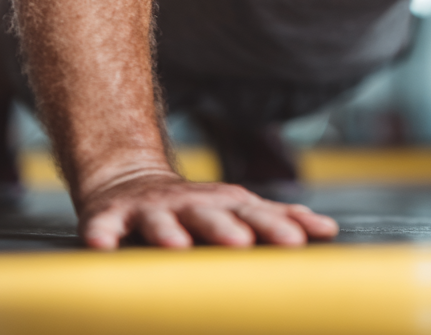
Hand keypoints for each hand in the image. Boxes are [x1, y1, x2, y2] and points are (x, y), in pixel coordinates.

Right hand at [78, 170, 338, 248]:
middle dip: (230, 228)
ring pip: (163, 219)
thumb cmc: (198, 207)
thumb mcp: (237, 208)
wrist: (134, 182)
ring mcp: (154, 209)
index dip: (279, 226)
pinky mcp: (113, 216)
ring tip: (177, 247)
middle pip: (214, 214)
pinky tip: (102, 246)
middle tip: (245, 244)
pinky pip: (105, 225)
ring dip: (170, 232)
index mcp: (226, 205)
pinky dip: (102, 234)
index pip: (258, 215)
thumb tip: (328, 229)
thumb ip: (278, 218)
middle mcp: (193, 204)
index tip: (302, 241)